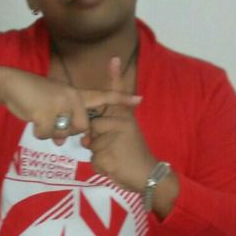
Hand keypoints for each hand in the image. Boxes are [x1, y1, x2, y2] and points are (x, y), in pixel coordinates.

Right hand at [0, 68, 142, 146]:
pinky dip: (38, 132)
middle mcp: (72, 97)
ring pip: (63, 133)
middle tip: (51, 121)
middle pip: (82, 127)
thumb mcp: (50, 106)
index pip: (103, 95)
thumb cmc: (31, 95)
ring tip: (39, 117)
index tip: (140, 100)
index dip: (121, 98)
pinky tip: (32, 119)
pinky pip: (47, 134)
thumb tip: (61, 141)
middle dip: (67, 131)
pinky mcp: (46, 111)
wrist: (11, 84)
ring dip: (50, 131)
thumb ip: (61, 122)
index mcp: (76, 93)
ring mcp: (60, 103)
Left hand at [82, 57, 155, 191]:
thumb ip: (107, 131)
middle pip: (92, 126)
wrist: (149, 176)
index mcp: (126, 118)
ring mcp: (115, 140)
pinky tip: (115, 167)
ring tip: (115, 159)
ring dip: (98, 155)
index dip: (115, 76)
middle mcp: (122, 124)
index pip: (118, 95)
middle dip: (95, 140)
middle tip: (114, 149)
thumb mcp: (127, 136)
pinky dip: (100, 167)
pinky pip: (94, 160)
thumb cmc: (135, 156)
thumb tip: (86, 138)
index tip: (114, 58)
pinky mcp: (110, 156)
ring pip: (91, 145)